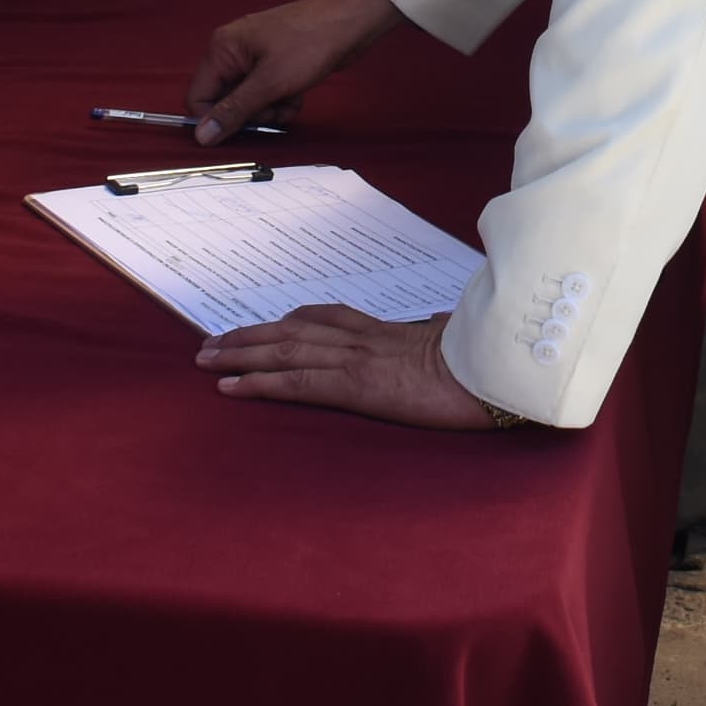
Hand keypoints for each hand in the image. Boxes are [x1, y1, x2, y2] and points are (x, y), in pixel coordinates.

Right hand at [186, 0, 406, 138]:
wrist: (351, 23)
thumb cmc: (310, 43)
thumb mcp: (270, 83)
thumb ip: (234, 111)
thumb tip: (202, 136)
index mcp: (222, 49)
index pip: (198, 96)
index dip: (215, 119)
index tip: (241, 128)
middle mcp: (233, 53)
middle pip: (224, 102)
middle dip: (250, 113)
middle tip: (273, 108)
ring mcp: (254, 59)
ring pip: (248, 103)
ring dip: (269, 110)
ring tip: (290, 99)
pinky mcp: (274, 66)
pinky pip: (266, 96)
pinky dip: (281, 101)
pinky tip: (298, 94)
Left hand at [196, 305, 500, 428]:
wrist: (499, 372)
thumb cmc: (488, 363)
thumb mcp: (462, 342)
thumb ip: (445, 333)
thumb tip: (451, 322)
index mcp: (388, 332)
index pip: (327, 318)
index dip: (288, 322)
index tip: (263, 327)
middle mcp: (364, 339)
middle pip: (292, 330)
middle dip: (248, 337)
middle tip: (210, 344)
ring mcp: (357, 360)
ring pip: (284, 351)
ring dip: (239, 355)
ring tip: (206, 361)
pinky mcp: (355, 387)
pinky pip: (295, 383)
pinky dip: (257, 383)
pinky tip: (230, 388)